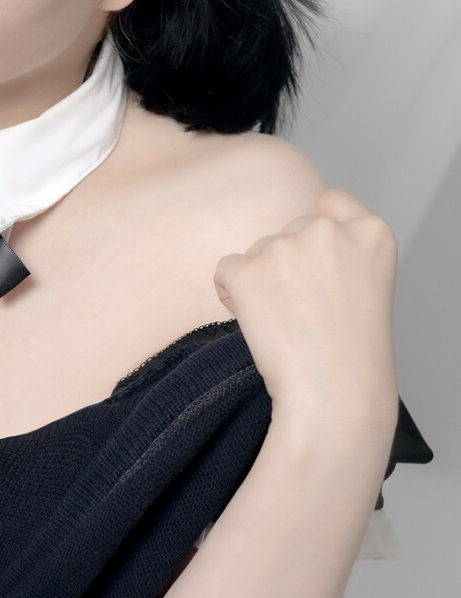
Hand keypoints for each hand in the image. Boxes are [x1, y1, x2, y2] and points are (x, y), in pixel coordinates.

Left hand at [213, 186, 398, 439]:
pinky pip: (226, 270)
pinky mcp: (249, 270)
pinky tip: (258, 323)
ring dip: (261, 281)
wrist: (334, 394)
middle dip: (288, 262)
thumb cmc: (352, 355)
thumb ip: (342, 255)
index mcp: (372, 232)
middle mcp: (330, 231)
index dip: (317, 233)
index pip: (332, 203)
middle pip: (290, 229)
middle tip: (303, 311)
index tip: (315, 265)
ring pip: (257, 251)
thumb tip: (296, 248)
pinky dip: (232, 294)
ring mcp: (287, 247)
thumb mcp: (369, 287)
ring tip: (287, 324)